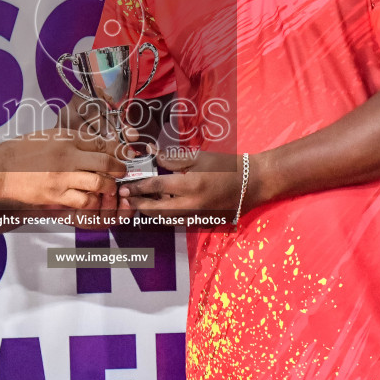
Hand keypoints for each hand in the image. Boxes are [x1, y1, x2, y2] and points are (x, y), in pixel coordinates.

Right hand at [0, 128, 126, 209]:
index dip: (116, 149)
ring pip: (99, 183)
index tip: (122, 154)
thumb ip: (71, 140)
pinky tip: (92, 199)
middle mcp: (67, 156)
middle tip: (121, 171)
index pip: (101, 142)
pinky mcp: (56, 195)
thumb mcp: (49, 136)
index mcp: (66, 138)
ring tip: (109, 187)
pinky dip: (92, 201)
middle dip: (119, 168)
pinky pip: (84, 200)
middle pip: (105, 162)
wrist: (0, 169)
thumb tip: (94, 145)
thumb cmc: (22, 152)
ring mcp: (63, 177)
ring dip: (109, 186)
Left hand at [120, 149, 245, 222]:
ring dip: (152, 213)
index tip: (125, 188)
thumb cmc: (227, 165)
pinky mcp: (205, 223)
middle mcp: (193, 205)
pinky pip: (180, 222)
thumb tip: (153, 155)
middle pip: (157, 211)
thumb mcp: (200, 157)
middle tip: (126, 201)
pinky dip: (168, 216)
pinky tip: (162, 207)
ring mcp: (199, 217)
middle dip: (139, 206)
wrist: (253, 183)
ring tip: (141, 204)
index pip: (157, 187)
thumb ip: (174, 159)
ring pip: (167, 220)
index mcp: (191, 185)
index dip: (138, 188)